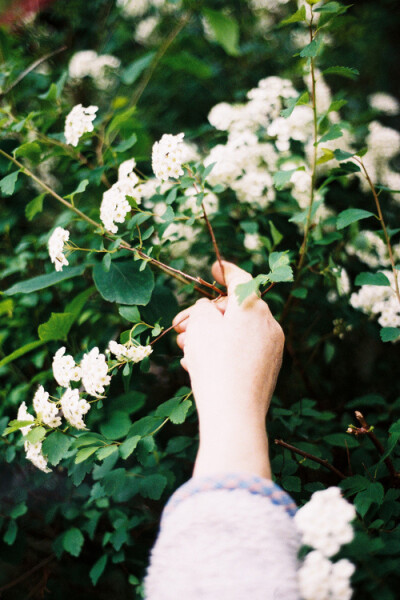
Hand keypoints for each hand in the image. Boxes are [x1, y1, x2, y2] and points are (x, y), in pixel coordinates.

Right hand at [173, 261, 284, 478]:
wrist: (234, 415)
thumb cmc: (215, 363)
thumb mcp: (200, 324)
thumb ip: (204, 308)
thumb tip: (211, 310)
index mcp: (254, 307)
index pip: (241, 279)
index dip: (225, 271)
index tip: (214, 268)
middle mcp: (269, 325)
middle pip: (234, 310)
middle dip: (205, 316)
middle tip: (180, 326)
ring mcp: (271, 349)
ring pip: (236, 333)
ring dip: (209, 337)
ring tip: (185, 350)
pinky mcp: (267, 370)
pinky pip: (242, 352)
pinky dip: (221, 353)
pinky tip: (198, 367)